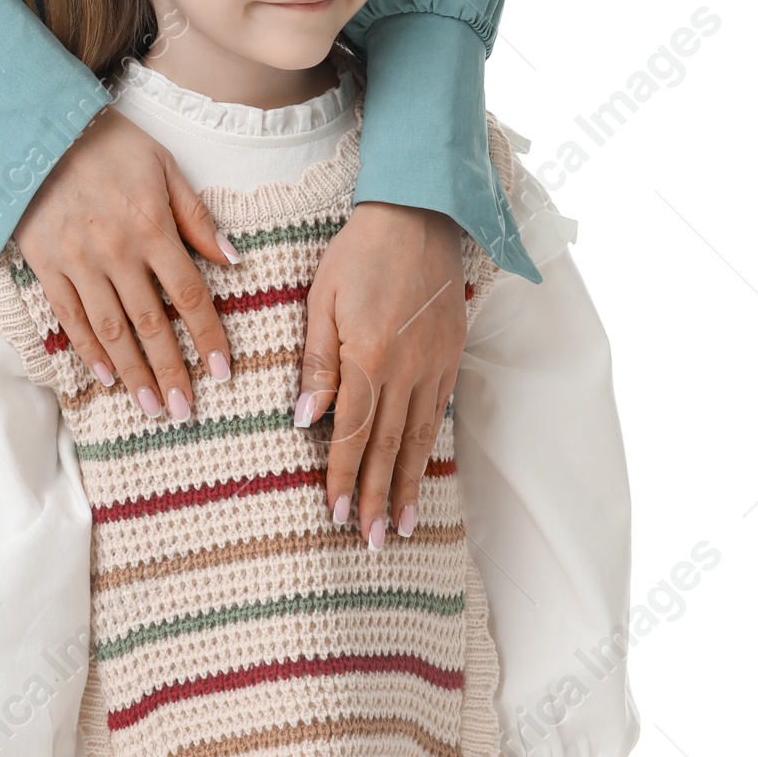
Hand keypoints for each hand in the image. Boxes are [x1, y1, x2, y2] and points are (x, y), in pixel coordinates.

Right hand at [13, 108, 235, 417]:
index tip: (223, 371)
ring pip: (111, 330)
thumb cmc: (109, 142)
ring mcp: (79, 261)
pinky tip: (106, 377)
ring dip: (134, 373)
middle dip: (171, 371)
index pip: (189, 294)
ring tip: (151, 406)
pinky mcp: (47, 264)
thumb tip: (232, 259)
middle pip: (151, 323)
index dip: (207, 336)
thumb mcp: (164, 166)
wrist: (40, 129)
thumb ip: (196, 215)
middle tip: (184, 411)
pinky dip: (88, 351)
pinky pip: (70, 317)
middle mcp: (117, 251)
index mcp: (152, 227)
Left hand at [297, 201, 465, 546]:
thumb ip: (317, 361)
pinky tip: (421, 470)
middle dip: (377, 497)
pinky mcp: (451, 355)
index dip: (343, 475)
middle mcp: (406, 370)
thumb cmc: (358, 252)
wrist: (417, 215)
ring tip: (403, 526)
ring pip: (418, 438)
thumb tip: (306, 418)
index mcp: (368, 356)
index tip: (336, 514)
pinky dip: (429, 449)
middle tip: (371, 541)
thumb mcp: (321, 298)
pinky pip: (438, 413)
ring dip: (408, 485)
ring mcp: (433, 365)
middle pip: (389, 447)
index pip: (353, 432)